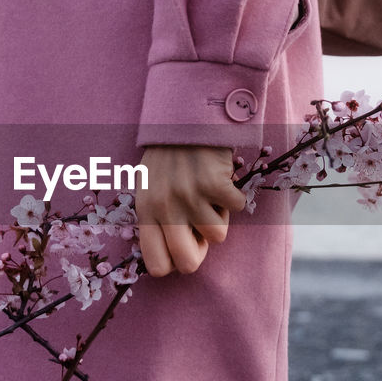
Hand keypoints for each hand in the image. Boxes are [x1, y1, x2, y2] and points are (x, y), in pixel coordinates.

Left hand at [135, 144, 246, 276]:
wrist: (187, 116)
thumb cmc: (168, 154)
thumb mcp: (149, 186)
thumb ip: (157, 217)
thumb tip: (175, 256)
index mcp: (146, 210)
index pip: (157, 264)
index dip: (175, 262)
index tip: (183, 247)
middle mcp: (166, 207)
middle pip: (188, 262)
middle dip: (200, 252)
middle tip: (202, 231)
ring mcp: (191, 196)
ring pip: (216, 235)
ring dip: (219, 216)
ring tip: (208, 193)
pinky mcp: (216, 184)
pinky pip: (236, 209)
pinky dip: (234, 195)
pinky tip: (221, 178)